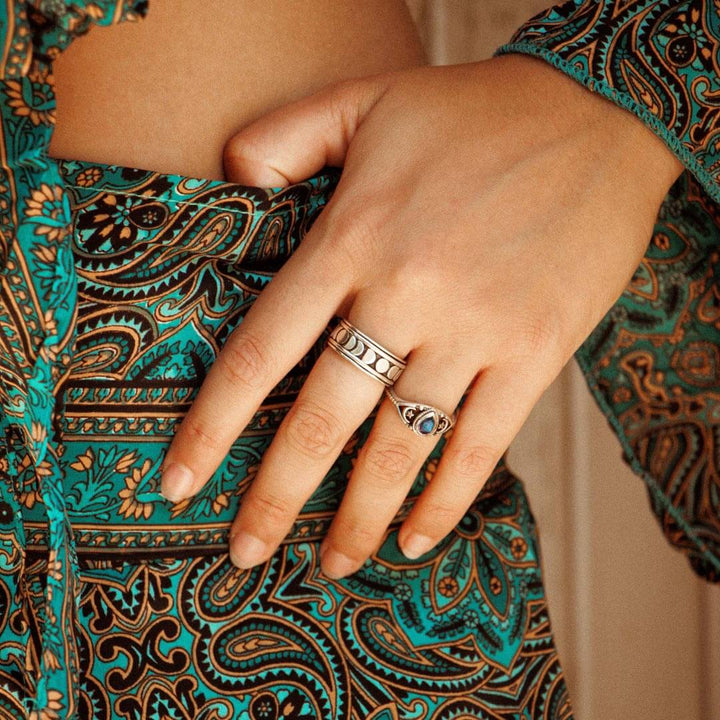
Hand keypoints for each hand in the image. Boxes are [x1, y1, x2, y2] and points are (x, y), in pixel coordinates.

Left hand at [159, 53, 683, 578]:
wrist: (597, 119)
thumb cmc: (476, 112)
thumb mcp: (365, 98)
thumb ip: (283, 139)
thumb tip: (230, 182)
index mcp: (353, 239)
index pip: (260, 353)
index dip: (212, 427)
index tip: (180, 484)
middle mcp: (405, 295)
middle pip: (322, 420)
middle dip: (276, 498)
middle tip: (245, 552)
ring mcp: (474, 330)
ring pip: (399, 448)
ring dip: (357, 517)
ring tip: (330, 564)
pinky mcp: (536, 352)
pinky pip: (481, 445)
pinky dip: (445, 501)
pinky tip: (415, 538)